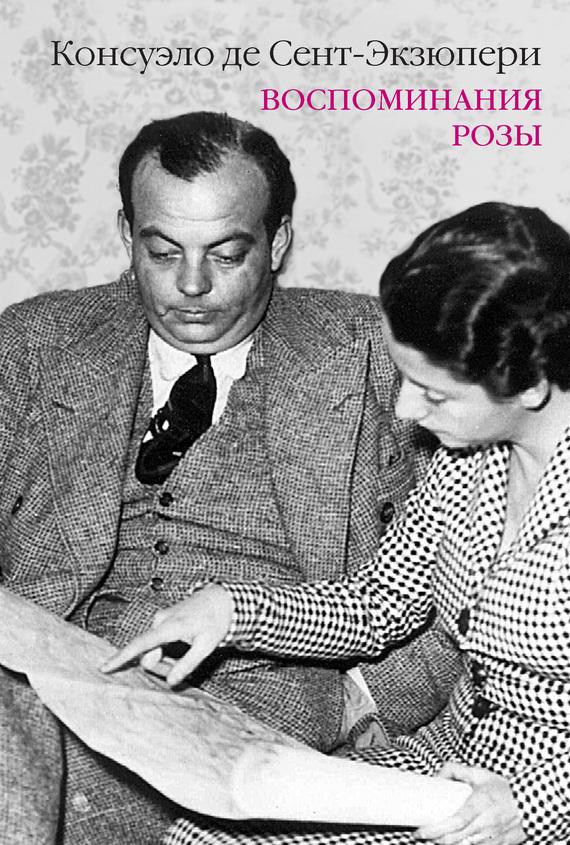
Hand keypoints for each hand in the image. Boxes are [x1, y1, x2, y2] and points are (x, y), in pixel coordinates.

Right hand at [100, 584, 233, 685]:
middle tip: (184, 670)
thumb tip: (170, 682)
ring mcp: (160, 620)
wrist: (220, 599)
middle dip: (162, 667)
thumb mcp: (206, 645)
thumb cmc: (215, 621)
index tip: (104, 667)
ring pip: (152, 651)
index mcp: (170, 626)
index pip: (140, 644)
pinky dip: (166, 651)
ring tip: (187, 655)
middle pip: (148, 656)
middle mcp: (160, 621)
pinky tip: (182, 649)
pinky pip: (156, 643)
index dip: (121, 657)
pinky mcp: (162, 621)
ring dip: (165, 660)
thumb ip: (187, 664)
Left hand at [413, 762, 525, 844]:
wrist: (531, 803)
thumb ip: (456, 770)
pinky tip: (451, 843)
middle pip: (455, 838)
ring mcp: (492, 838)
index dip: (435, 829)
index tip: (420, 830)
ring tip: (432, 838)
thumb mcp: (479, 773)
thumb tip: (437, 776)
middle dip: (434, 839)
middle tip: (419, 834)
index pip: (454, 822)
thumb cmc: (502, 788)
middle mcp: (486, 824)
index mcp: (480, 804)